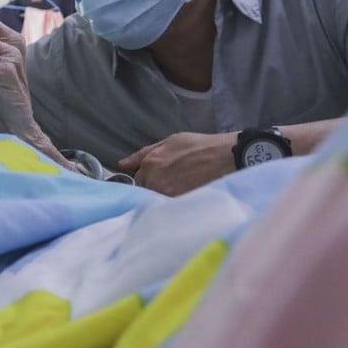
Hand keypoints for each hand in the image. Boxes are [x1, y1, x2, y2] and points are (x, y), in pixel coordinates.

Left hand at [118, 131, 237, 195]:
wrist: (225, 156)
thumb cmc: (199, 146)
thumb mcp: (169, 142)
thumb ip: (143, 154)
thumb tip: (122, 164)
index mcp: (149, 163)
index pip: (137, 179)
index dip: (146, 179)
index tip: (158, 178)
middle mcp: (154, 179)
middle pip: (144, 190)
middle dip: (153, 188)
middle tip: (171, 183)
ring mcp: (166, 192)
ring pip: (155, 199)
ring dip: (161, 196)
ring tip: (178, 190)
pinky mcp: (179, 202)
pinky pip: (167, 205)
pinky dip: (171, 203)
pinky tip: (182, 196)